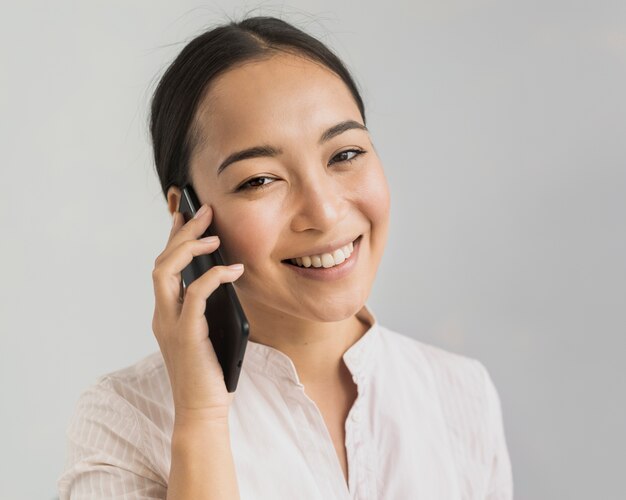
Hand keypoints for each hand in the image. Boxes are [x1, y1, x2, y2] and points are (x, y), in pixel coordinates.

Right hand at [151, 204, 244, 422]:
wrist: (202, 410)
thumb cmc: (210, 371)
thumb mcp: (209, 330)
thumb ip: (209, 306)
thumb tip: (228, 275)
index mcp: (167, 313)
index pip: (165, 266)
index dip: (173, 237)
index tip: (184, 214)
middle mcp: (163, 315)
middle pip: (162, 262)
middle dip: (182, 232)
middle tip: (203, 212)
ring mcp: (170, 324)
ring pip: (166, 272)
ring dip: (188, 248)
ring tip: (213, 235)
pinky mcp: (187, 335)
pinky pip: (196, 296)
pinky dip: (213, 277)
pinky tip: (233, 270)